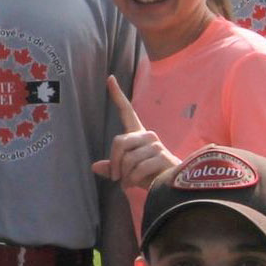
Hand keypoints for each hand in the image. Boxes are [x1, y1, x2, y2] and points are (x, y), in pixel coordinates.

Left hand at [91, 75, 182, 190]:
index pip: (127, 111)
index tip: (110, 78)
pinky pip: (138, 169)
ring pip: (128, 159)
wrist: (171, 187)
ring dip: (125, 176)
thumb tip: (94, 167)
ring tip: (130, 183)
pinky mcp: (162, 157)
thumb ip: (112, 167)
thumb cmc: (148, 177)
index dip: (117, 95)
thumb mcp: (127, 172)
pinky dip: (133, 180)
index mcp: (138, 135)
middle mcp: (147, 135)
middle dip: (114, 163)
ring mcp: (155, 145)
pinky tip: (136, 184)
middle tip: (116, 177)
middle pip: (119, 142)